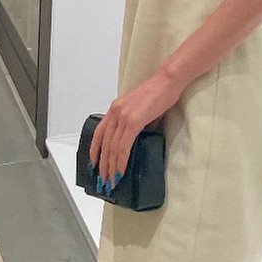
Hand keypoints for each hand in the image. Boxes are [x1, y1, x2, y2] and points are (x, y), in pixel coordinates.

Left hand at [88, 70, 179, 192]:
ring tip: (112, 181)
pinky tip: (121, 171)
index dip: (94, 151)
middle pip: (104, 144)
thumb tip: (135, 141)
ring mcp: (123, 117)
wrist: (168, 80)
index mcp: (115, 108)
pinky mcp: (134, 121)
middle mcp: (115, 112)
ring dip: (111, 167)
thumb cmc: (158, 92)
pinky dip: (121, 161)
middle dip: (103, 165)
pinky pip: (123, 147)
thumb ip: (133, 123)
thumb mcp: (140, 108)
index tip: (93, 165)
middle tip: (104, 180)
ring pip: (112, 148)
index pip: (98, 134)